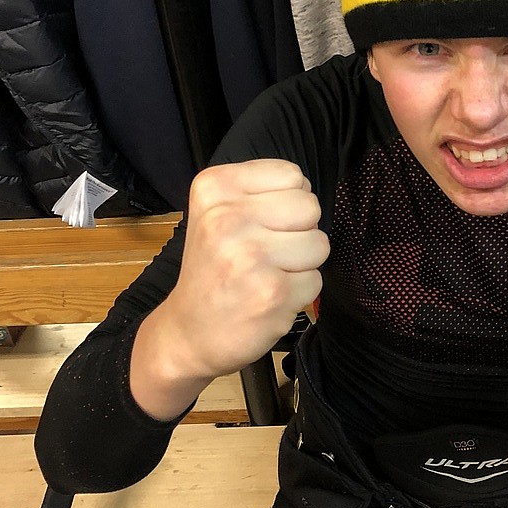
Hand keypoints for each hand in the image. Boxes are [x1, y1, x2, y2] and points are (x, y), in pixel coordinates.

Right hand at [155, 159, 328, 384]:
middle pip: (310, 206)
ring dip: (301, 264)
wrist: (188, 333)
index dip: (287, 202)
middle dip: (298, 231)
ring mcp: (250, 256)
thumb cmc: (213, 268)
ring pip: (319, 244)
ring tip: (267, 274)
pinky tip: (268, 297)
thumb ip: (261, 192)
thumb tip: (307, 190)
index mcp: (214, 188)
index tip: (259, 224)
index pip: (292, 175)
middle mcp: (227, 217)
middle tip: (266, 253)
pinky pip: (316, 280)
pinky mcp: (271, 292)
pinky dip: (298, 293)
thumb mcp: (216, 212)